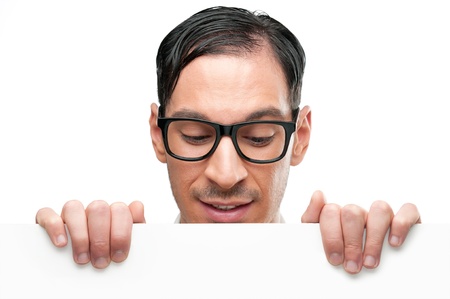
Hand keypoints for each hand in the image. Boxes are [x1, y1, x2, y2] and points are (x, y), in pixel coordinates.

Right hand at [36, 200, 145, 268]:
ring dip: (80, 235)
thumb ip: (135, 227)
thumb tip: (137, 206)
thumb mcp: (127, 245)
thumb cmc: (110, 254)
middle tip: (100, 262)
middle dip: (101, 238)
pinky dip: (54, 227)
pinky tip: (61, 244)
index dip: (121, 233)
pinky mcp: (48, 219)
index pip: (120, 210)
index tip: (119, 256)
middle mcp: (93, 210)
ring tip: (82, 259)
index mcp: (113, 213)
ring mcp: (71, 213)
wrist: (86, 266)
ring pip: (73, 207)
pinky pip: (47, 214)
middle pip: (98, 208)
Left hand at [301, 190, 420, 273]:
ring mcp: (381, 213)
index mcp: (337, 214)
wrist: (369, 266)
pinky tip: (394, 243)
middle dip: (351, 242)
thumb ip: (312, 217)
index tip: (335, 259)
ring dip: (374, 238)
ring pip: (380, 210)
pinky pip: (408, 210)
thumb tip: (318, 194)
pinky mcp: (407, 217)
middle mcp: (359, 211)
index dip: (332, 237)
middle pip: (353, 213)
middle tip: (352, 266)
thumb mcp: (318, 237)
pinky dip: (401, 225)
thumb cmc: (341, 251)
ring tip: (371, 262)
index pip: (330, 212)